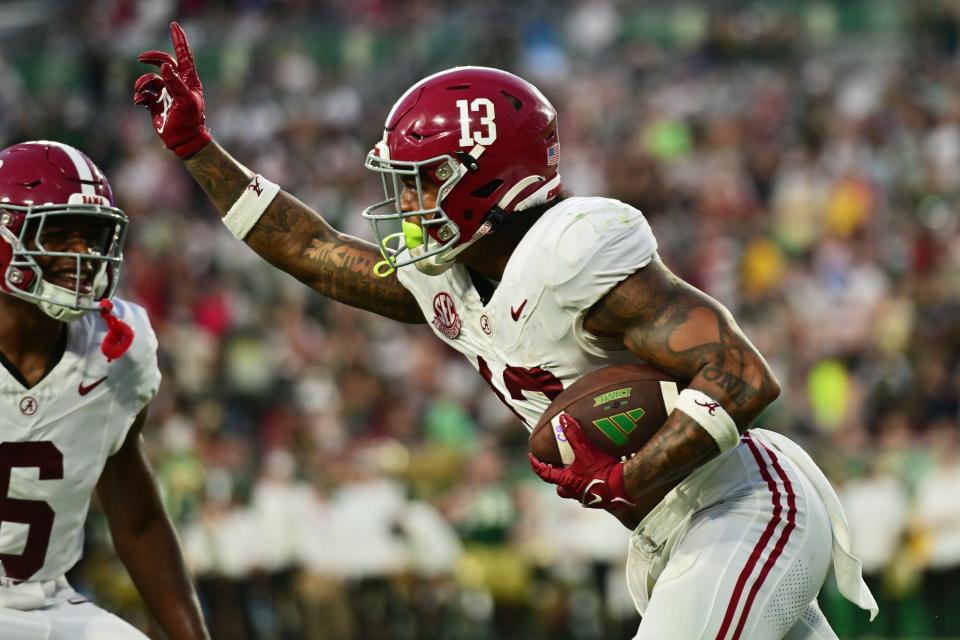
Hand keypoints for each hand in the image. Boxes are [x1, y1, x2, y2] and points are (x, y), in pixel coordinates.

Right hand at [134, 22, 210, 158]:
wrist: (183, 140)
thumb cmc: (190, 120)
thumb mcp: (186, 100)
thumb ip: (175, 83)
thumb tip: (165, 66)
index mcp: (188, 80)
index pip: (183, 55)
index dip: (179, 40)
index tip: (174, 25)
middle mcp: (176, 83)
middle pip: (162, 62)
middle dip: (151, 58)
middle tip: (141, 59)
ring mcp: (166, 92)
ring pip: (150, 78)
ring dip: (142, 83)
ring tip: (142, 93)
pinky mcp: (156, 103)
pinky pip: (143, 93)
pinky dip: (140, 96)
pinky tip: (140, 103)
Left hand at [528, 413, 634, 508]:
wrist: (623, 486)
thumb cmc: (601, 470)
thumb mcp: (585, 449)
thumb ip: (573, 434)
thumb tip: (563, 418)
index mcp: (567, 481)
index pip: (544, 473)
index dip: (536, 464)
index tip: (531, 457)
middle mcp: (574, 492)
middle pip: (560, 489)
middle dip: (558, 481)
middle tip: (557, 470)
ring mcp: (587, 498)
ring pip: (575, 492)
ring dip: (575, 483)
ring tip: (580, 472)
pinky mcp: (601, 501)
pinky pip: (591, 493)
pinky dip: (591, 486)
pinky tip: (598, 478)